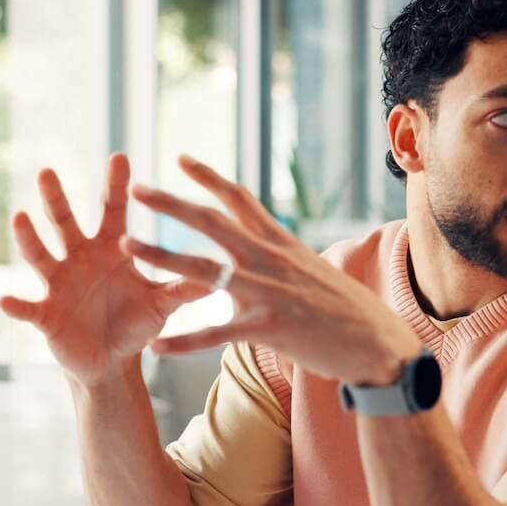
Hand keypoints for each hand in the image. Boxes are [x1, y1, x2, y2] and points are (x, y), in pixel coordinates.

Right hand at [0, 154, 211, 386]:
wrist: (111, 360)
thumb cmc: (136, 323)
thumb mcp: (162, 303)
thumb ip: (184, 287)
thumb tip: (223, 272)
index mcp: (110, 249)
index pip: (112, 210)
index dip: (116, 185)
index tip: (120, 156)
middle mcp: (79, 258)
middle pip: (65, 222)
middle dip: (57, 198)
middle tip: (48, 170)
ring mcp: (58, 283)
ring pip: (40, 255)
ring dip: (29, 238)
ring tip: (20, 217)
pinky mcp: (45, 314)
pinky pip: (29, 308)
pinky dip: (17, 305)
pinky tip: (7, 299)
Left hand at [121, 155, 421, 387]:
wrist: (379, 344)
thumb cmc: (349, 311)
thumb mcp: (315, 270)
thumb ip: (283, 257)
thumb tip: (265, 243)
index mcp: (282, 244)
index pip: (241, 200)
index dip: (209, 178)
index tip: (180, 159)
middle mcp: (272, 260)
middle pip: (214, 223)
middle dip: (172, 204)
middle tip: (136, 189)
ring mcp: (269, 292)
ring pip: (205, 270)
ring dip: (162, 256)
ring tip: (127, 246)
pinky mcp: (268, 327)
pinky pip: (215, 333)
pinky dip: (183, 341)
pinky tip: (153, 346)